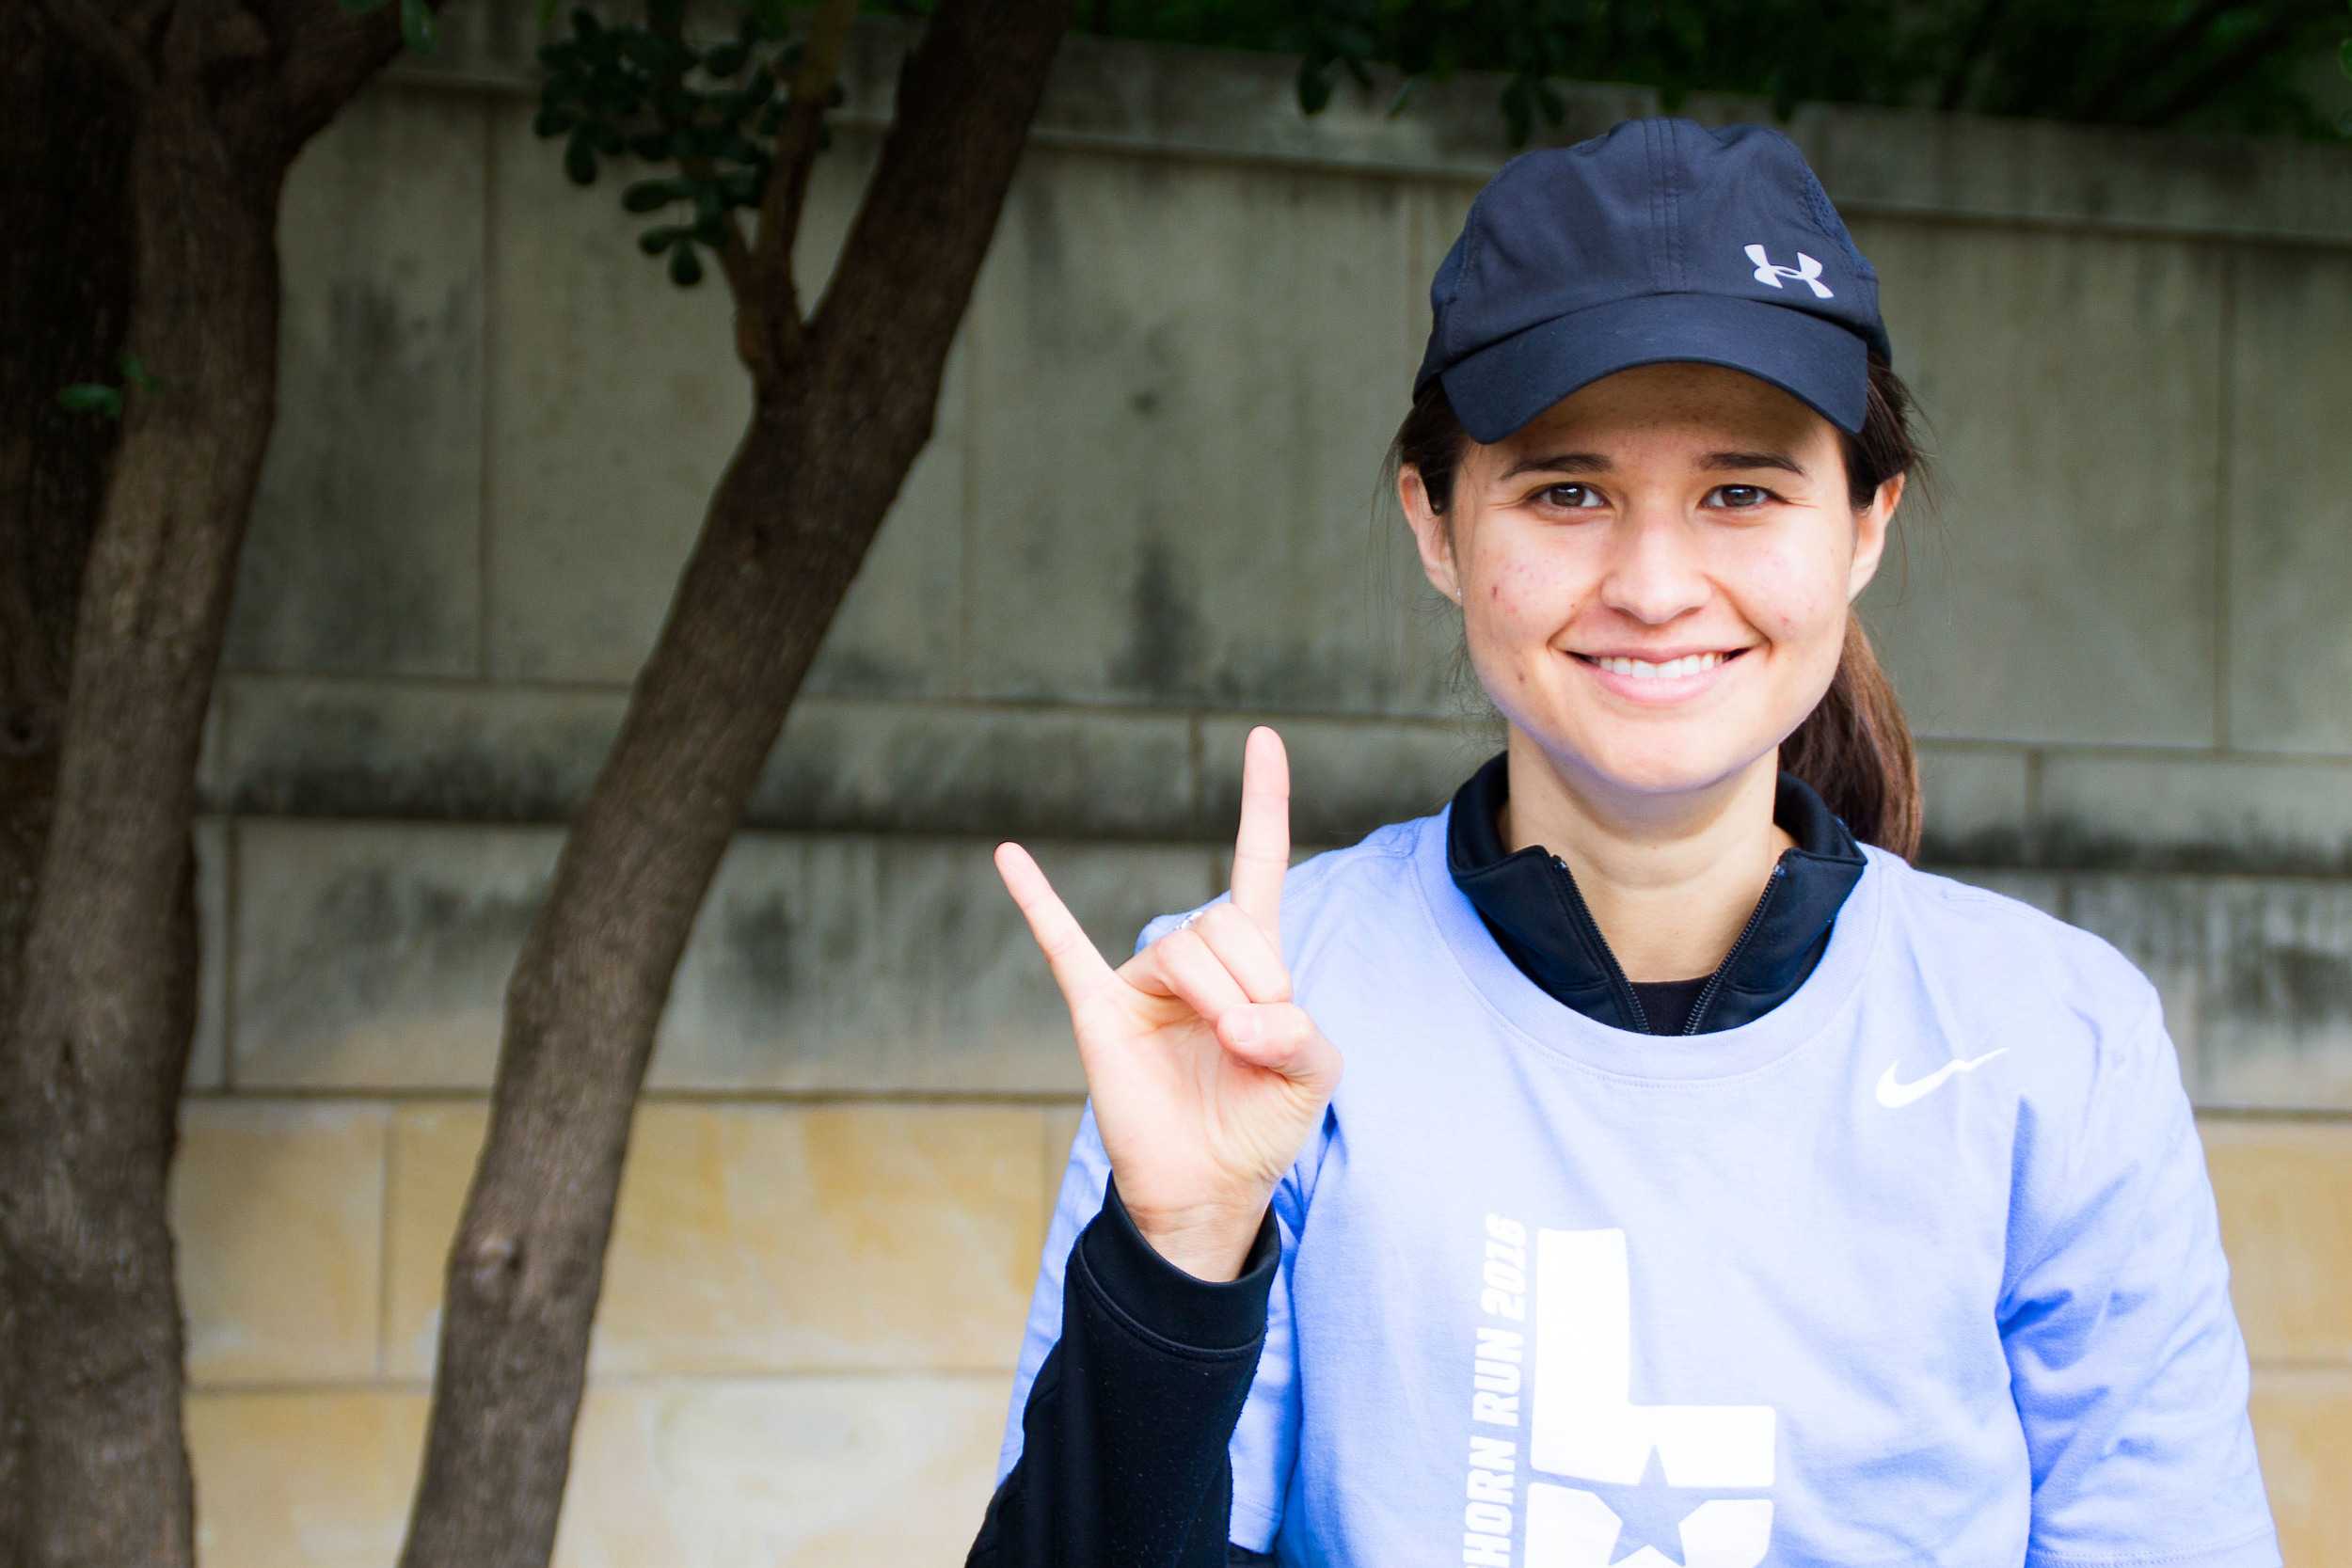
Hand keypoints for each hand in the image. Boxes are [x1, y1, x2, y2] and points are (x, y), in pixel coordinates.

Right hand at [993, 726, 1341, 1281]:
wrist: (1205, 1191)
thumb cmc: (1261, 1127)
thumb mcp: (1312, 1078)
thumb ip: (1298, 1034)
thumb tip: (1237, 1020)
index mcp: (1251, 962)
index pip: (1258, 865)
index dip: (1264, 804)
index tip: (1263, 738)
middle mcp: (1195, 961)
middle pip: (1226, 921)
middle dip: (1254, 979)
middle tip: (1254, 1039)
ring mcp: (1143, 983)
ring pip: (1183, 947)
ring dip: (1217, 997)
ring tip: (1225, 1047)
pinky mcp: (1100, 1010)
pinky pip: (1063, 945)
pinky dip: (1037, 900)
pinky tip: (1009, 855)